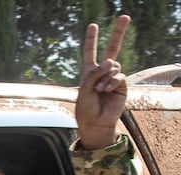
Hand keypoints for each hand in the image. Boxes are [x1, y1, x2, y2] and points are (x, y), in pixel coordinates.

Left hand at [76, 15, 130, 149]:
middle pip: (112, 49)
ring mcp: (113, 78)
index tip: (93, 25)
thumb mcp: (84, 90)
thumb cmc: (85, 108)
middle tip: (125, 16)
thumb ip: (94, 74)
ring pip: (114, 65)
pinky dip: (112, 82)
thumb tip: (109, 61)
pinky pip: (119, 76)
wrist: (95, 123)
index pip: (90, 52)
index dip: (92, 39)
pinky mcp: (121, 85)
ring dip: (106, 76)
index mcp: (89, 72)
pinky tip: (106, 90)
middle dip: (118, 33)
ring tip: (99, 89)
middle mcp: (102, 72)